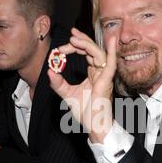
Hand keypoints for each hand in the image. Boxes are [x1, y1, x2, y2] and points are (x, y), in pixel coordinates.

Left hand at [48, 28, 116, 143]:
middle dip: (80, 41)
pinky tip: (111, 41)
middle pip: (92, 50)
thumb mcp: (67, 94)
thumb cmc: (86, 112)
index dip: (75, 46)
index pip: (85, 53)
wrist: (94, 126)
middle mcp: (100, 73)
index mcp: (93, 74)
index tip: (61, 47)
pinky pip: (111, 64)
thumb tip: (50, 70)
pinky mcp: (107, 82)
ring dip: (87, 44)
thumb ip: (58, 83)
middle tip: (70, 36)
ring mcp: (104, 76)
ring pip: (99, 54)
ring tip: (74, 38)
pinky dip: (112, 52)